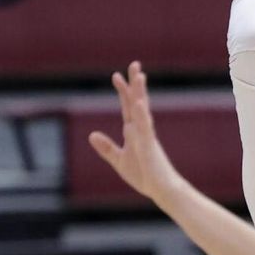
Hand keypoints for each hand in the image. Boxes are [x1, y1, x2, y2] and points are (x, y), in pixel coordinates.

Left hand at [88, 62, 179, 204]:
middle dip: (135, 84)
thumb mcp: (119, 161)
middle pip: (137, 102)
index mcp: (134, 132)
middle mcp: (141, 130)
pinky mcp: (150, 146)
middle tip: (134, 64)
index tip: (116, 75)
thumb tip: (91, 135)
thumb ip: (107, 148)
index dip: (123, 91)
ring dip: (140, 93)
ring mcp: (146, 137)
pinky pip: (145, 128)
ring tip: (140, 75)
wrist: (162, 191)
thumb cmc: (145, 176)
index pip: (127, 107)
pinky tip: (138, 103)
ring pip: (142, 110)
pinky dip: (141, 115)